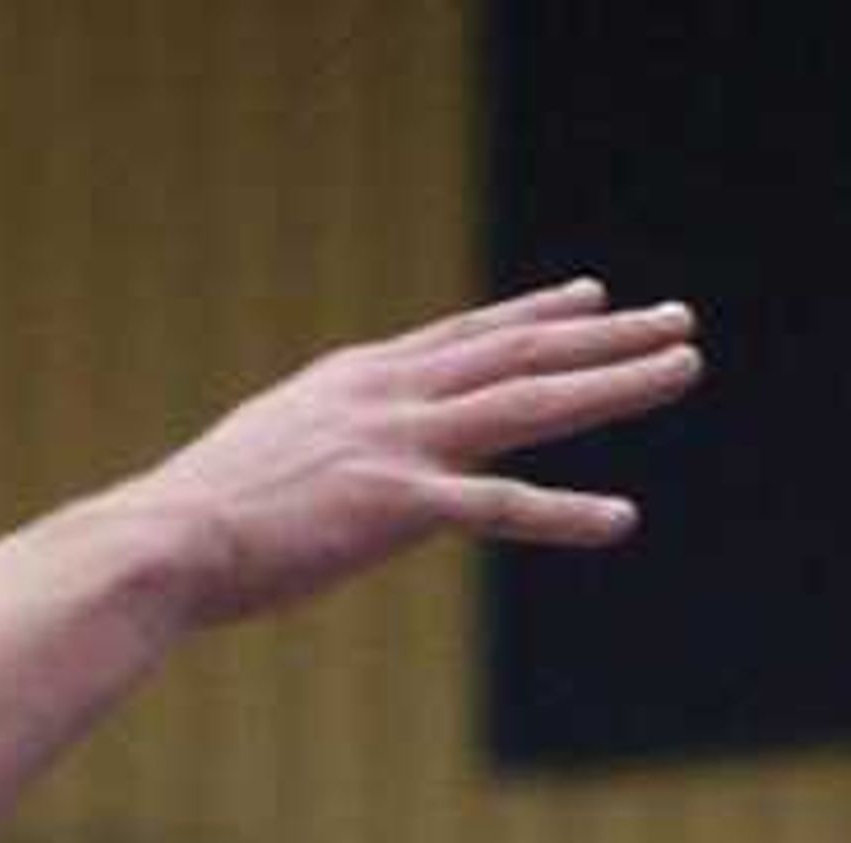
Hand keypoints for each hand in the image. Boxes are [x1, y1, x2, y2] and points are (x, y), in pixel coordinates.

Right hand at [148, 283, 702, 622]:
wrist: (165, 542)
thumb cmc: (199, 522)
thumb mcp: (264, 461)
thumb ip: (315, 454)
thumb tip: (320, 480)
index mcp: (359, 380)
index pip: (467, 336)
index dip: (537, 312)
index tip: (592, 294)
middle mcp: (390, 394)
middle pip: (521, 351)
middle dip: (608, 333)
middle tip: (678, 320)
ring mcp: (399, 445)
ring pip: (532, 403)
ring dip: (616, 383)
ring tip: (685, 368)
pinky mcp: (397, 506)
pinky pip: (501, 509)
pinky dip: (564, 515)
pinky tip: (621, 520)